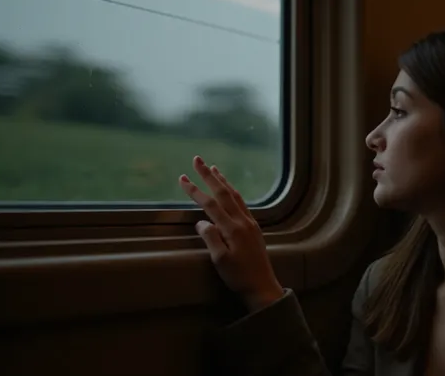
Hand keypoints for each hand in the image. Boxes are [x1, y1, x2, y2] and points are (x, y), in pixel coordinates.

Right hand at [179, 155, 283, 311]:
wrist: (262, 286)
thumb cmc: (239, 277)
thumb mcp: (220, 261)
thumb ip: (211, 238)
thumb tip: (201, 222)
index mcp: (232, 229)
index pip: (210, 204)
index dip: (195, 190)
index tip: (182, 178)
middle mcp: (243, 221)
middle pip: (224, 193)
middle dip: (208, 175)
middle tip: (197, 159)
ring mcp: (250, 223)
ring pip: (235, 195)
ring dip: (223, 181)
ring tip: (213, 168)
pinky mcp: (254, 228)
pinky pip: (242, 203)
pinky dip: (233, 192)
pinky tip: (230, 190)